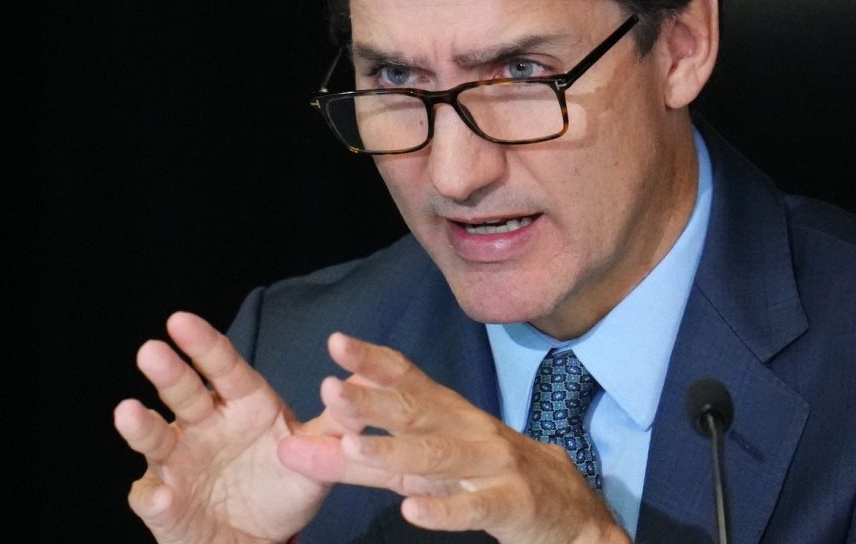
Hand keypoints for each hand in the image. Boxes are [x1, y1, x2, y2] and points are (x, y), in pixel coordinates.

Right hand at [114, 312, 331, 542]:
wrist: (267, 538)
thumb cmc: (286, 484)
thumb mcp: (317, 453)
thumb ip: (338, 420)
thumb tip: (368, 375)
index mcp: (242, 406)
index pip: (225, 370)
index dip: (204, 346)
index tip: (181, 320)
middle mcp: (204, 427)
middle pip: (184, 395)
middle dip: (168, 372)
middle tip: (152, 350)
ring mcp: (179, 464)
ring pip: (155, 439)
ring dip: (142, 426)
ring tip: (128, 412)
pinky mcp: (167, 505)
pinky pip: (154, 499)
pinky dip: (154, 497)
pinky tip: (160, 494)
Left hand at [278, 333, 630, 543]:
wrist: (566, 509)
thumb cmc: (482, 476)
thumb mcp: (421, 465)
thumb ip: (357, 460)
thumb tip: (289, 448)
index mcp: (446, 412)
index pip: (407, 378)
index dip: (372, 360)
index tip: (335, 343)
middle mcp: (468, 429)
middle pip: (417, 411)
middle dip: (373, 400)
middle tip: (328, 389)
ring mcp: (493, 465)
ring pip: (440, 457)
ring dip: (396, 451)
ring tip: (353, 445)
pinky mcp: (512, 503)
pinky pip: (476, 507)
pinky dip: (444, 510)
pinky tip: (412, 511)